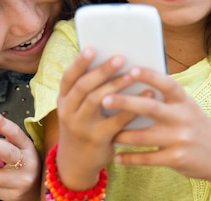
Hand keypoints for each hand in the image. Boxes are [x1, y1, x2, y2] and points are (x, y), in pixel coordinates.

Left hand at [0, 111, 40, 200]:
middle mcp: (27, 164)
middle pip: (8, 153)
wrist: (34, 192)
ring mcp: (20, 182)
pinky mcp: (12, 196)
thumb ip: (4, 139)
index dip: (6, 125)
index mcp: (27, 148)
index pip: (17, 133)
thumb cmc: (22, 165)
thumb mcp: (18, 149)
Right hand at [54, 47, 140, 189]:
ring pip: (98, 101)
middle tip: (120, 57)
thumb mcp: (75, 108)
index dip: (79, 62)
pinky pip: (116, 120)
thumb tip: (112, 62)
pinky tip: (147, 94)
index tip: (92, 48)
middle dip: (103, 70)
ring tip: (133, 73)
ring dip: (117, 85)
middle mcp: (68, 112)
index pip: (68, 77)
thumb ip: (87, 90)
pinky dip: (132, 106)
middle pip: (84, 86)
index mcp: (63, 100)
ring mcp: (81, 126)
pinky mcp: (98, 139)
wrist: (76, 162)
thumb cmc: (82, 125)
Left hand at [106, 67, 210, 180]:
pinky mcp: (176, 159)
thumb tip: (131, 80)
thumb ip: (164, 98)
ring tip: (104, 131)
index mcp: (184, 101)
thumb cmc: (194, 125)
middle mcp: (182, 118)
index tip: (130, 69)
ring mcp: (179, 140)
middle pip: (149, 108)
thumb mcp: (186, 108)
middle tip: (104, 99)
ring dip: (121, 134)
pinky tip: (117, 156)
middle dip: (125, 102)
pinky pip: (147, 159)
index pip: (166, 84)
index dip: (149, 76)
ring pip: (142, 136)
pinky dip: (130, 158)